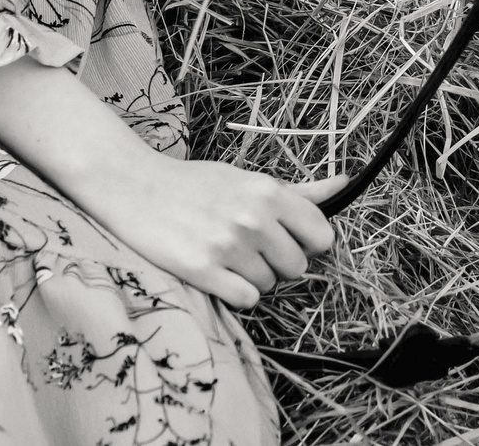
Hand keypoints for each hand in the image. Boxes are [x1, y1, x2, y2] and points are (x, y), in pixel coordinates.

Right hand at [83, 154, 342, 308]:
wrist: (134, 187)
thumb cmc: (196, 185)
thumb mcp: (248, 179)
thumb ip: (298, 191)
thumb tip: (344, 184)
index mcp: (269, 192)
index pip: (322, 236)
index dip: (307, 243)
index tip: (286, 239)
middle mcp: (253, 219)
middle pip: (297, 267)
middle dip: (277, 262)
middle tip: (248, 247)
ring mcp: (228, 246)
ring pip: (270, 285)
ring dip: (252, 277)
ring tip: (225, 254)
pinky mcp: (203, 270)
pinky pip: (247, 299)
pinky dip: (235, 292)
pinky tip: (217, 273)